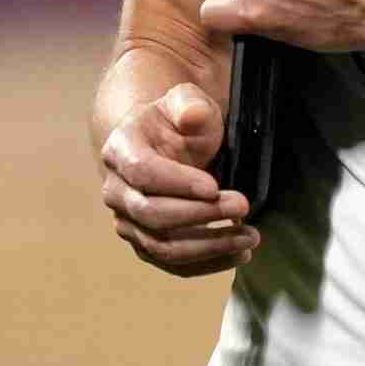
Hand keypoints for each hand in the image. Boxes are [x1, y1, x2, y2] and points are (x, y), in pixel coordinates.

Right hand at [99, 83, 258, 276]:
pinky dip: (206, 264)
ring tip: (248, 237)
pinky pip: (171, 263)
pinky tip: (238, 255)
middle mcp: (116, 190)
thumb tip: (191, 117)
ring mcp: (127, 221)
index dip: (177, 182)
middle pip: (151, 214)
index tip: (214, 186)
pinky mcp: (144, 243)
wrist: (162, 146)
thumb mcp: (186, 101)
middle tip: (242, 205)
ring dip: (208, 246)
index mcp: (120, 149)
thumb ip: (189, 103)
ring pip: (161, 246)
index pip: (142, 171)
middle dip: (200, 214)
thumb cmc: (176, 124)